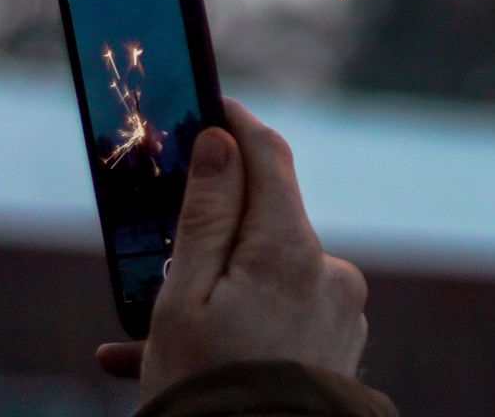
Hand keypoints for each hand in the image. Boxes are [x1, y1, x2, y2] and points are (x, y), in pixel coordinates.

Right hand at [95, 98, 368, 402]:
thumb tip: (221, 142)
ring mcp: (342, 312)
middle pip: (267, 223)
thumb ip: (206, 212)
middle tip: (159, 254)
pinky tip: (191, 359)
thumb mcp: (184, 297)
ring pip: (269, 276)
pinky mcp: (341, 345)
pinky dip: (244, 326)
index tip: (210, 106)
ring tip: (152, 342)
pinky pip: (286, 316)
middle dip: (215, 232)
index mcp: (292, 251)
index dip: (237, 125)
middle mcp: (331, 274)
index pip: (269, 157)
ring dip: (219, 293)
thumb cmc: (208, 388)